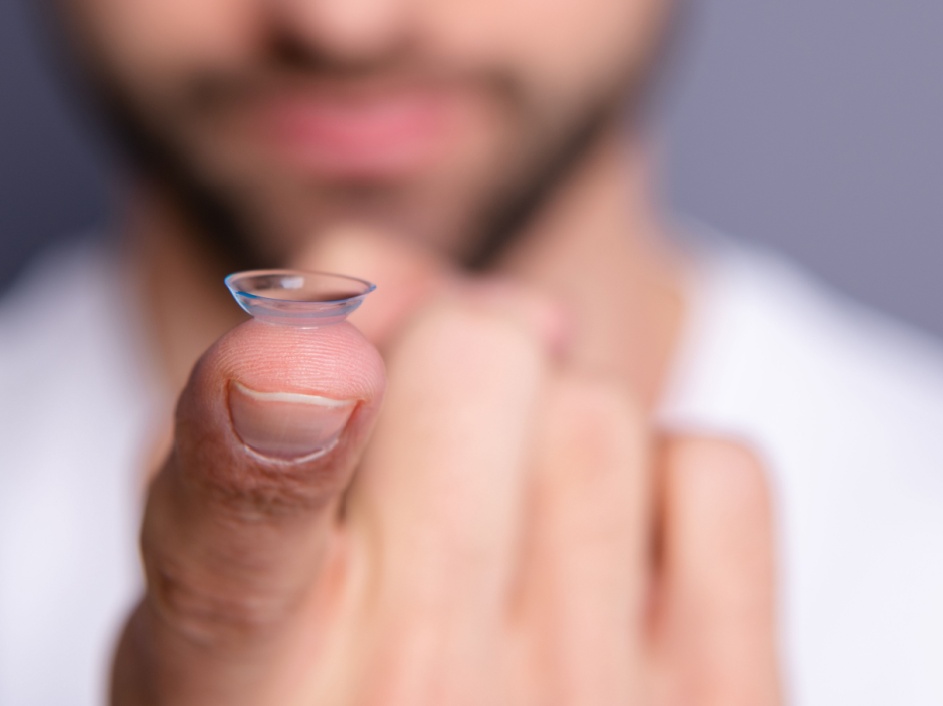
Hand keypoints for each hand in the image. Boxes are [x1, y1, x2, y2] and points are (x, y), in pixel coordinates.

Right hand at [110, 232, 781, 704]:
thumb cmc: (335, 683)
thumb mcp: (218, 576)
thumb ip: (261, 404)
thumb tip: (427, 278)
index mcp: (234, 680)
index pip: (237, 553)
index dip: (275, 441)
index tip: (322, 365)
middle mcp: (411, 698)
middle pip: (473, 352)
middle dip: (458, 363)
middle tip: (435, 464)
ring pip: (596, 408)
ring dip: (560, 438)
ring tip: (516, 555)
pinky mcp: (724, 702)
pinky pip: (715, 471)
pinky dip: (670, 487)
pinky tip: (612, 575)